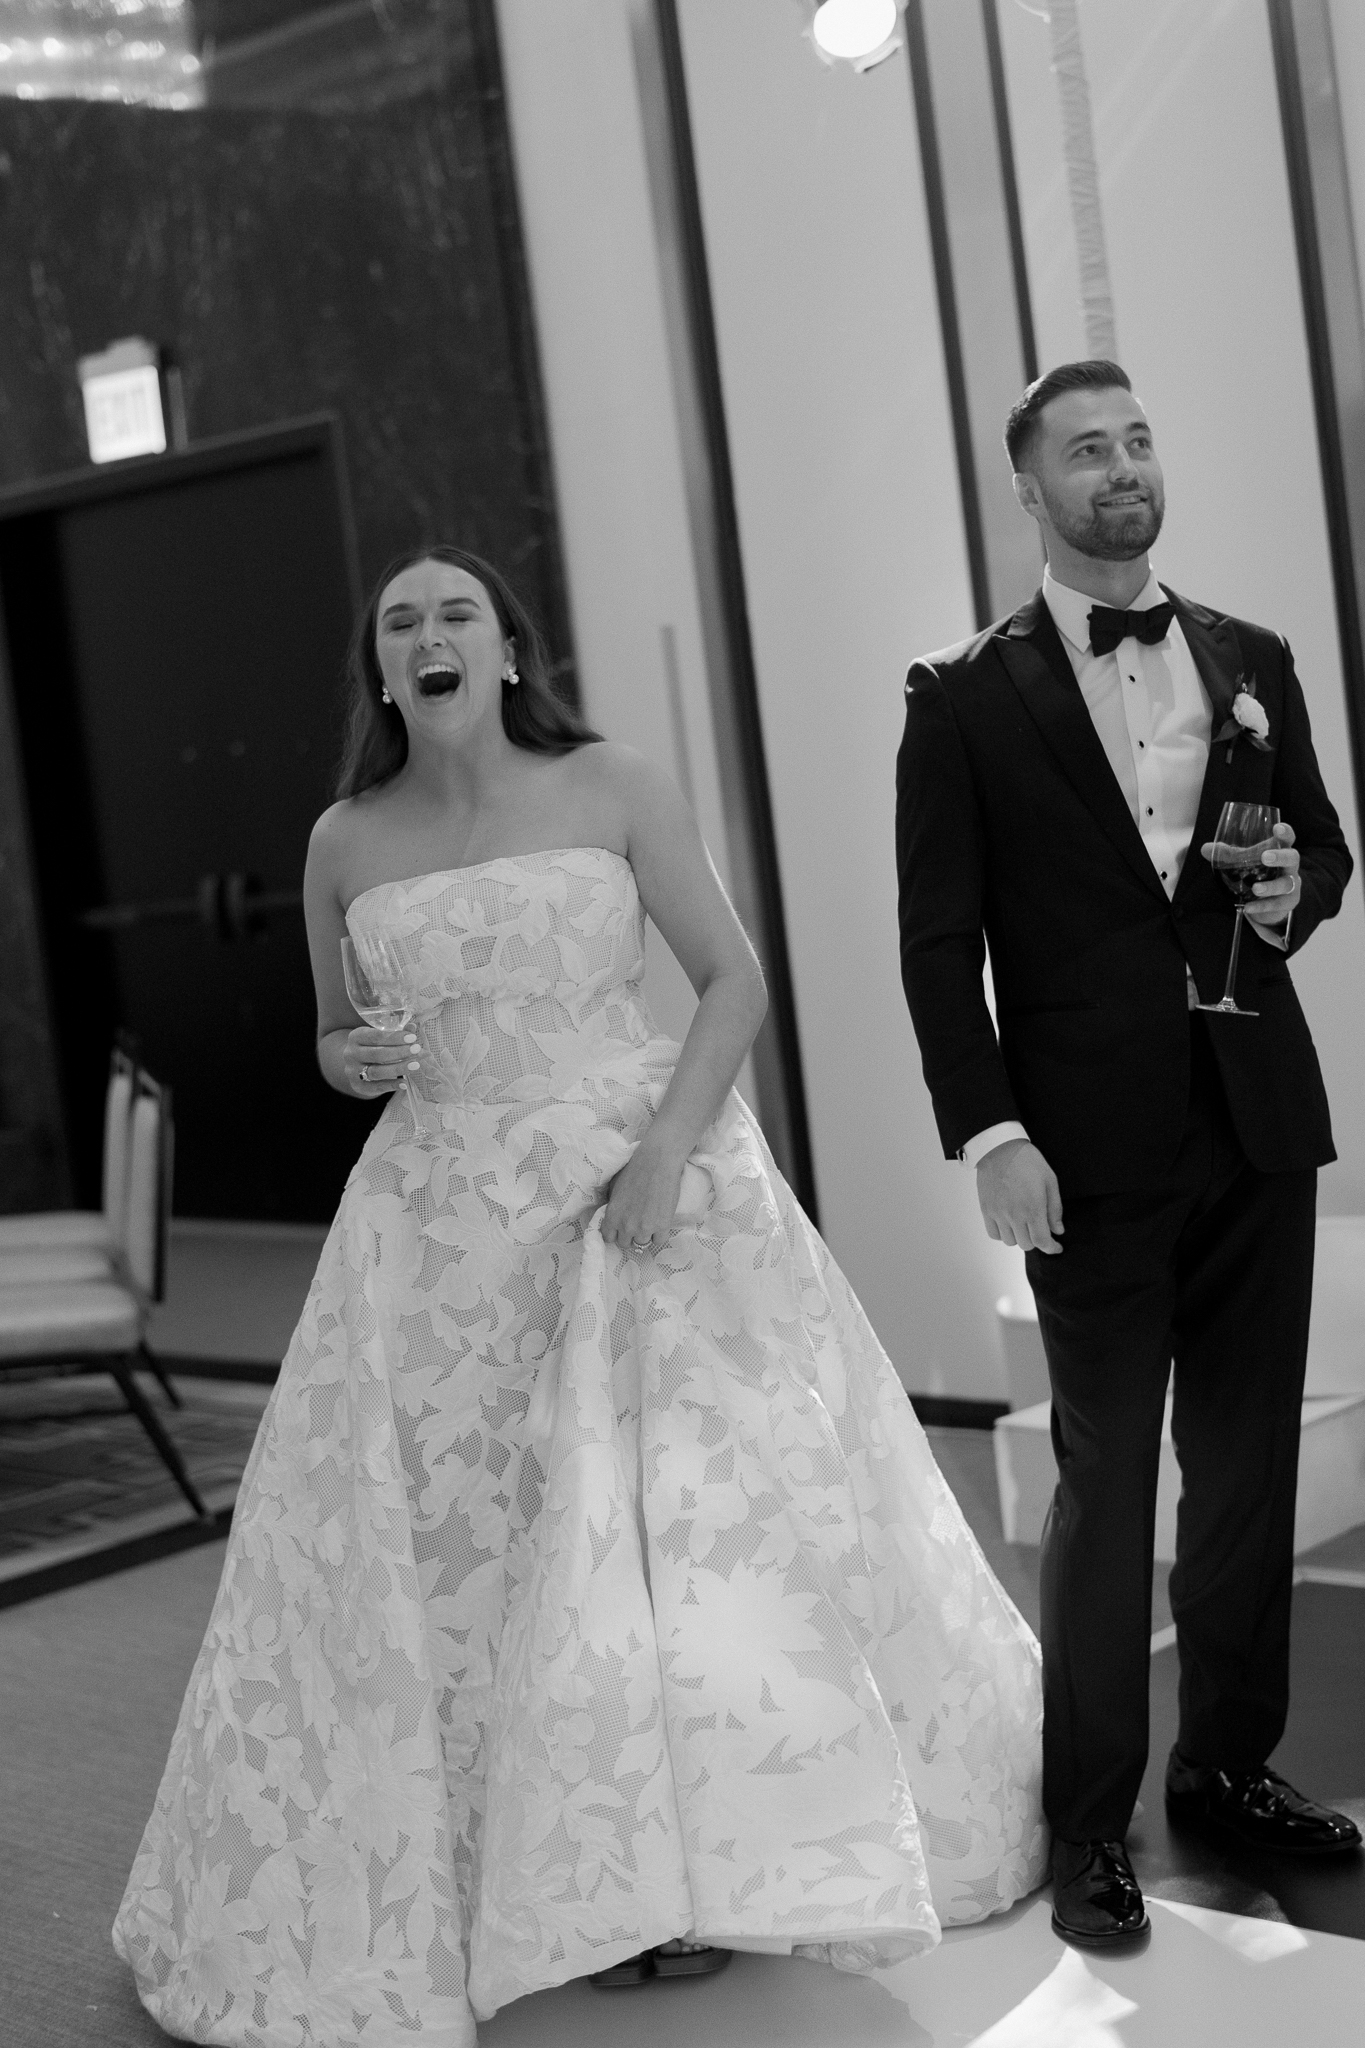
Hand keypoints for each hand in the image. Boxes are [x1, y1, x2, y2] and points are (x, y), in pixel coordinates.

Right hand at [345, 1025, 418, 1096]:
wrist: (355, 1065)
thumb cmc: (372, 1047)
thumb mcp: (380, 1038)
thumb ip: (396, 1033)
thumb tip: (412, 1027)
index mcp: (356, 1037)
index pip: (375, 1036)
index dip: (394, 1037)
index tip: (412, 1037)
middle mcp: (351, 1054)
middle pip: (376, 1054)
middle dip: (399, 1052)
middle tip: (417, 1050)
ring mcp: (353, 1071)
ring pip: (376, 1071)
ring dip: (398, 1068)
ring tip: (415, 1065)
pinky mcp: (358, 1086)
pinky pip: (376, 1087)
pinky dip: (391, 1085)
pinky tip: (404, 1083)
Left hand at [601, 1134, 684, 1256]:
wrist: (656, 1162)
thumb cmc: (634, 1169)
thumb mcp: (614, 1188)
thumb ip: (613, 1206)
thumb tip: (613, 1214)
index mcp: (612, 1215)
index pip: (608, 1238)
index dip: (615, 1233)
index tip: (621, 1228)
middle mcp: (626, 1225)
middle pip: (625, 1243)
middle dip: (630, 1235)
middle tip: (637, 1224)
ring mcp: (644, 1228)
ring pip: (642, 1244)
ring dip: (645, 1235)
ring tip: (650, 1221)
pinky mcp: (662, 1226)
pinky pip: (659, 1240)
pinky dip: (660, 1234)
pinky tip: (660, 1222)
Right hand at [977, 1138, 1063, 1253]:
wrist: (1000, 1148)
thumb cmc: (1027, 1161)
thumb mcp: (1050, 1181)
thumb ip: (1055, 1209)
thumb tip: (1058, 1230)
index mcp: (1033, 1207)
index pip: (1042, 1241)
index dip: (1051, 1248)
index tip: (1056, 1247)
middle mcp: (1014, 1214)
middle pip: (1026, 1244)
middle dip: (1036, 1240)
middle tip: (1040, 1229)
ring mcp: (998, 1213)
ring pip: (1010, 1241)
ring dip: (1019, 1237)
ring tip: (1023, 1224)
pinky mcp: (986, 1210)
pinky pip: (994, 1234)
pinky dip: (1003, 1234)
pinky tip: (1009, 1224)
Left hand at [1201, 820, 1300, 928]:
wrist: (1273, 901)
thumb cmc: (1259, 872)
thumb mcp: (1245, 862)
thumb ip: (1227, 855)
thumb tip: (1205, 848)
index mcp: (1280, 850)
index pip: (1287, 839)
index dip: (1285, 832)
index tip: (1277, 827)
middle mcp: (1289, 866)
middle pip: (1292, 858)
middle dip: (1280, 857)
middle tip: (1265, 857)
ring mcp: (1291, 884)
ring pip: (1286, 884)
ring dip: (1270, 886)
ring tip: (1255, 888)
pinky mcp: (1288, 902)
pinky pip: (1276, 904)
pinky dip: (1262, 906)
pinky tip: (1247, 907)